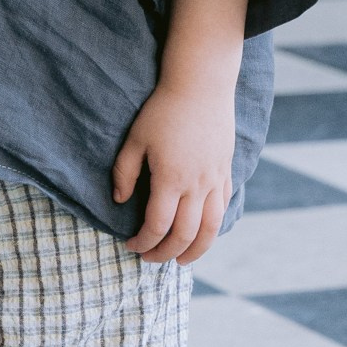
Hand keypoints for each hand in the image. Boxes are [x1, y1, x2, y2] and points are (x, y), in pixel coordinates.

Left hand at [112, 78, 235, 263]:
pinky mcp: (226, 172)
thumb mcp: (134, 140)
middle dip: (166, 253)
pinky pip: (223, 209)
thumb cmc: (162, 110)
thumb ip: (125, 173)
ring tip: (182, 261)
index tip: (131, 245)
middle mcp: (196, 186)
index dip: (143, 242)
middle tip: (150, 259)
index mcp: (170, 179)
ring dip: (196, 250)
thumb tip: (120, 201)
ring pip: (211, 229)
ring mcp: (215, 180)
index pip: (157, 225)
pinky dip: (213, 228)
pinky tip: (203, 233)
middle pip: (184, 235)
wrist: (201, 85)